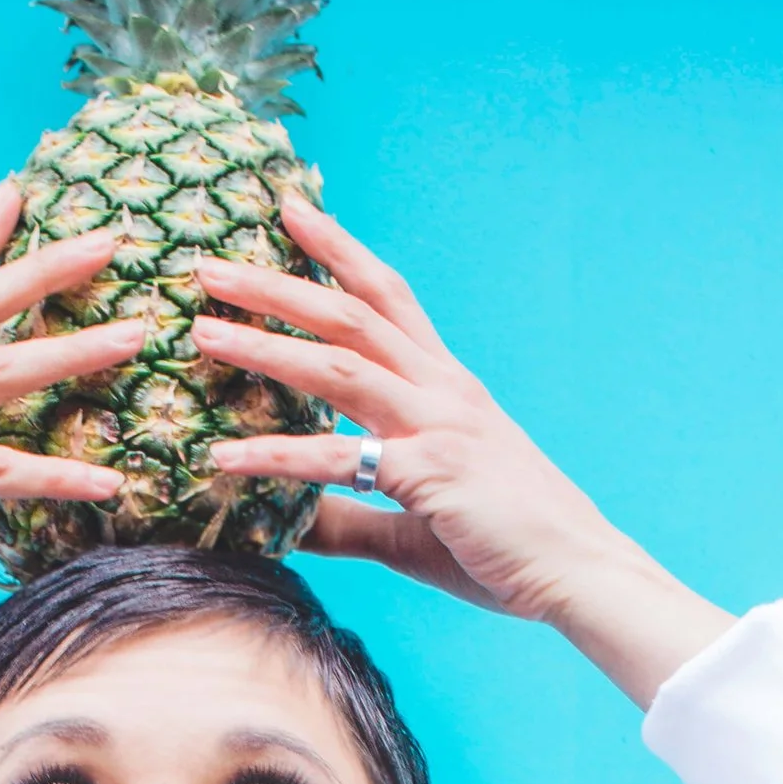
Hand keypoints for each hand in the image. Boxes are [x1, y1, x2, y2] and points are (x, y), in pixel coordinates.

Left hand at [194, 194, 732, 708]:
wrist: (579, 573)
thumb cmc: (505, 546)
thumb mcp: (414, 524)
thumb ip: (350, 517)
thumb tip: (292, 522)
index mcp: (447, 387)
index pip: (388, 297)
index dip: (339, 249)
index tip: (290, 210)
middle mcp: (443, 389)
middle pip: (349, 316)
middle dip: (277, 284)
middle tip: (209, 263)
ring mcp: (439, 426)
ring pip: (339, 367)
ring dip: (266, 345)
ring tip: (203, 332)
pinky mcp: (433, 475)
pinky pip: (340, 460)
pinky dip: (278, 456)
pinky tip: (224, 456)